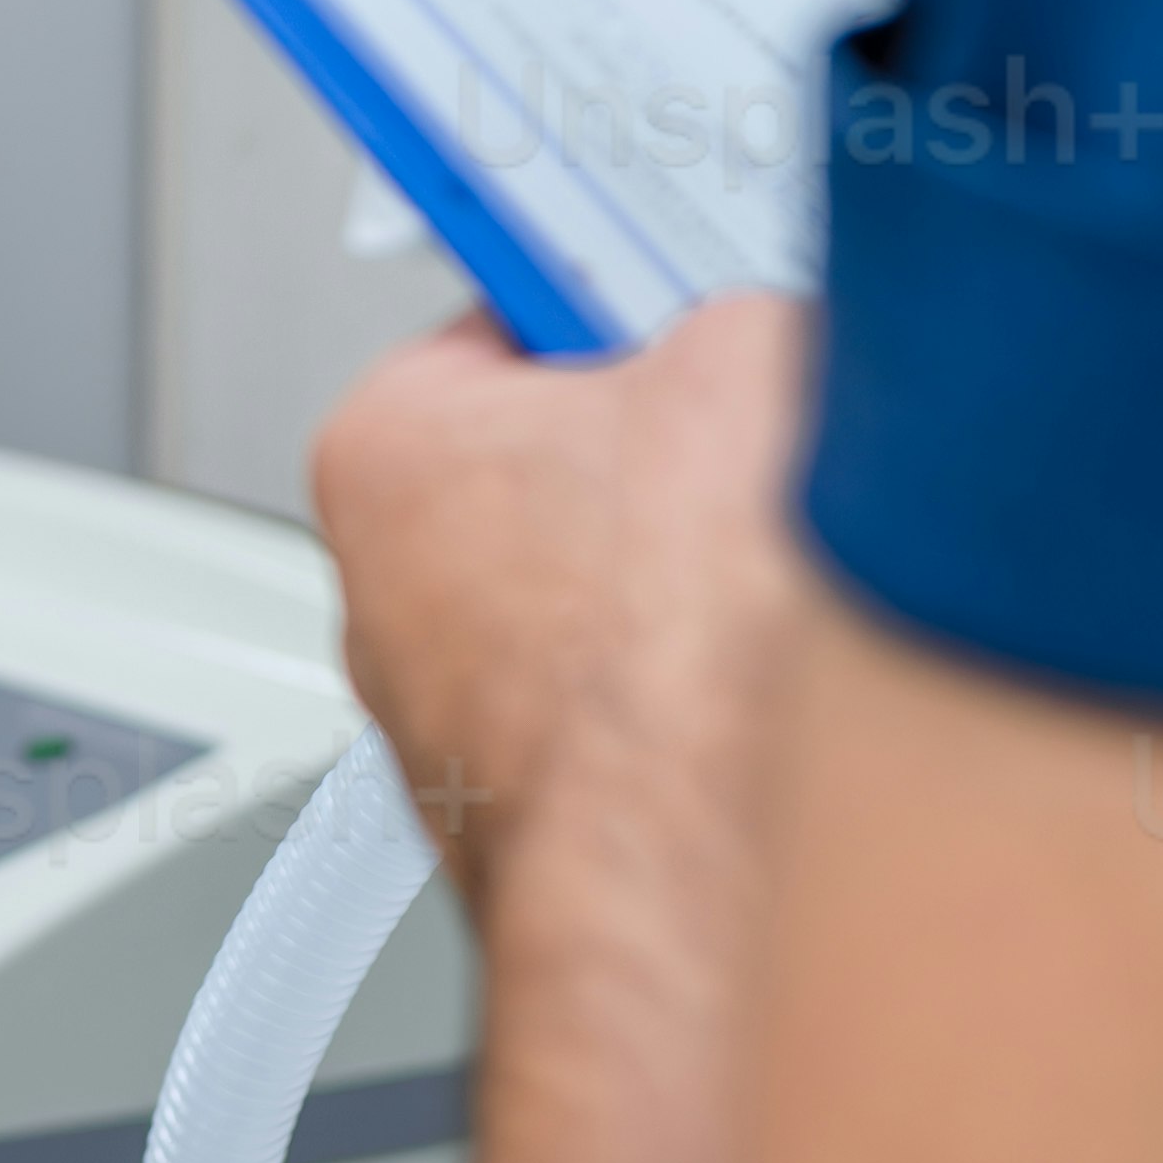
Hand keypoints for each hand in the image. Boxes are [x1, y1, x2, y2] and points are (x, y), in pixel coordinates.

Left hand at [302, 290, 814, 889]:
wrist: (706, 868)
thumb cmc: (669, 644)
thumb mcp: (747, 356)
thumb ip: (735, 318)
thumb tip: (776, 334)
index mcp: (386, 446)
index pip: (504, 319)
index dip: (619, 297)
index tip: (673, 294)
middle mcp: (389, 596)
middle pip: (558, 464)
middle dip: (666, 456)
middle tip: (750, 452)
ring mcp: (460, 725)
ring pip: (608, 603)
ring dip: (694, 589)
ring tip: (765, 588)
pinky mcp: (544, 819)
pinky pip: (641, 712)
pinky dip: (703, 697)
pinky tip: (756, 695)